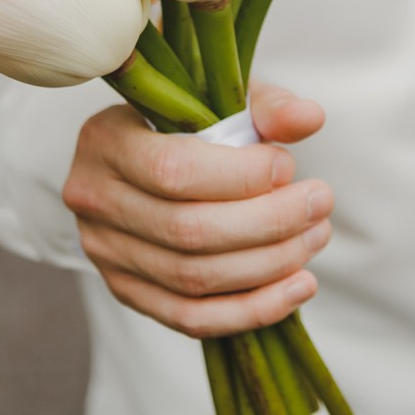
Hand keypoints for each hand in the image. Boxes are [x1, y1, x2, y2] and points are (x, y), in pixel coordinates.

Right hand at [62, 82, 331, 336]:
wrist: (145, 159)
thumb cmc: (186, 122)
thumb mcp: (221, 98)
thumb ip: (266, 106)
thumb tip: (309, 118)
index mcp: (106, 140)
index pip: (174, 171)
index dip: (242, 176)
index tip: (288, 165)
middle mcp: (94, 199)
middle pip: (188, 232)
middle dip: (269, 223)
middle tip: (320, 203)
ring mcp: (106, 253)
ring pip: (194, 279)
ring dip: (270, 264)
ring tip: (316, 237)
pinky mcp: (126, 291)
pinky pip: (192, 317)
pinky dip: (253, 310)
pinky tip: (299, 287)